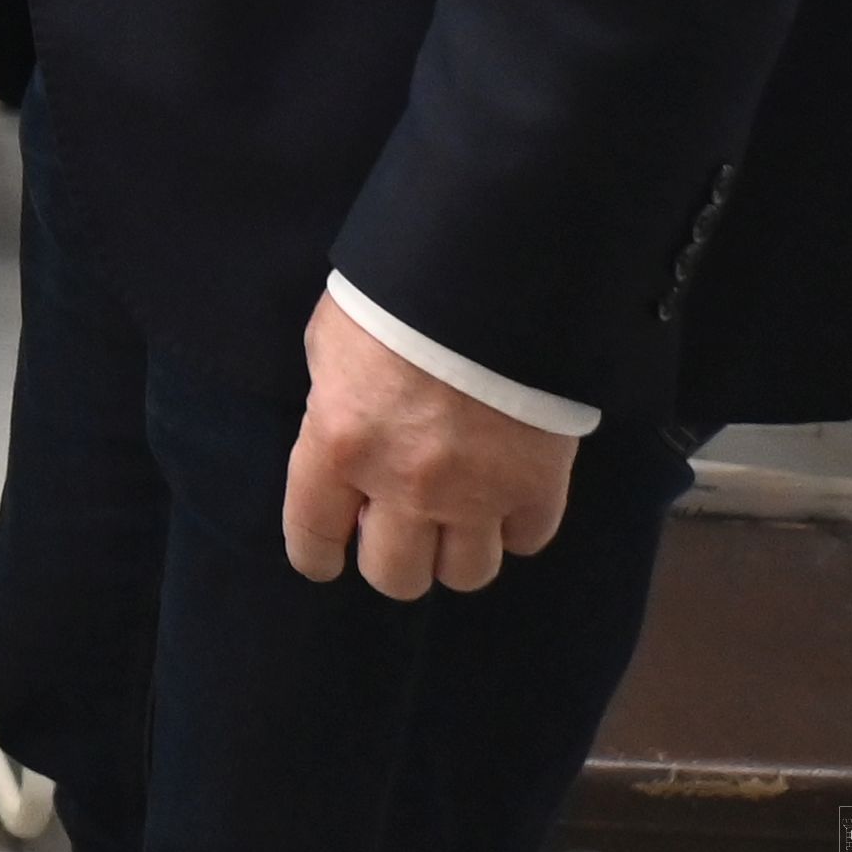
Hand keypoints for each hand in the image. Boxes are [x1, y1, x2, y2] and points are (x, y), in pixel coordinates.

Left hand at [282, 293, 577, 598]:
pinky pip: (526, 541)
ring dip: (457, 551)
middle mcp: (404, 486)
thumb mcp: (333, 344)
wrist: (493, 274)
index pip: (313, 536)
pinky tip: (506, 495)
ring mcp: (476, 494)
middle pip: (396, 578)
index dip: (317, 554)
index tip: (327, 557)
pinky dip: (515, 526)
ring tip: (457, 517)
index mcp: (339, 446)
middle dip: (393, 558)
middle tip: (400, 527)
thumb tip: (342, 443)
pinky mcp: (538, 487)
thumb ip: (334, 405)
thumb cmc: (396, 298)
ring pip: (466, 575)